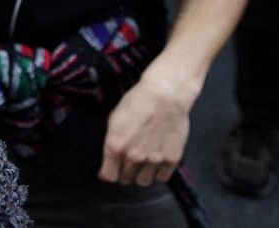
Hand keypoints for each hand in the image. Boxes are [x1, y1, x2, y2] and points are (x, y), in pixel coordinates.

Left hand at [99, 71, 194, 185]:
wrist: (164, 96)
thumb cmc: (138, 102)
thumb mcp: (114, 119)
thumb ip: (112, 141)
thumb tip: (110, 155)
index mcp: (115, 146)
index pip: (108, 176)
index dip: (107, 174)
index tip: (109, 171)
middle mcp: (133, 156)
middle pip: (126, 179)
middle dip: (124, 173)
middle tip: (127, 164)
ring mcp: (153, 159)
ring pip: (143, 182)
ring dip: (141, 175)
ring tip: (142, 164)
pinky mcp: (171, 159)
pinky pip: (162, 178)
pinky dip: (158, 173)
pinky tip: (156, 163)